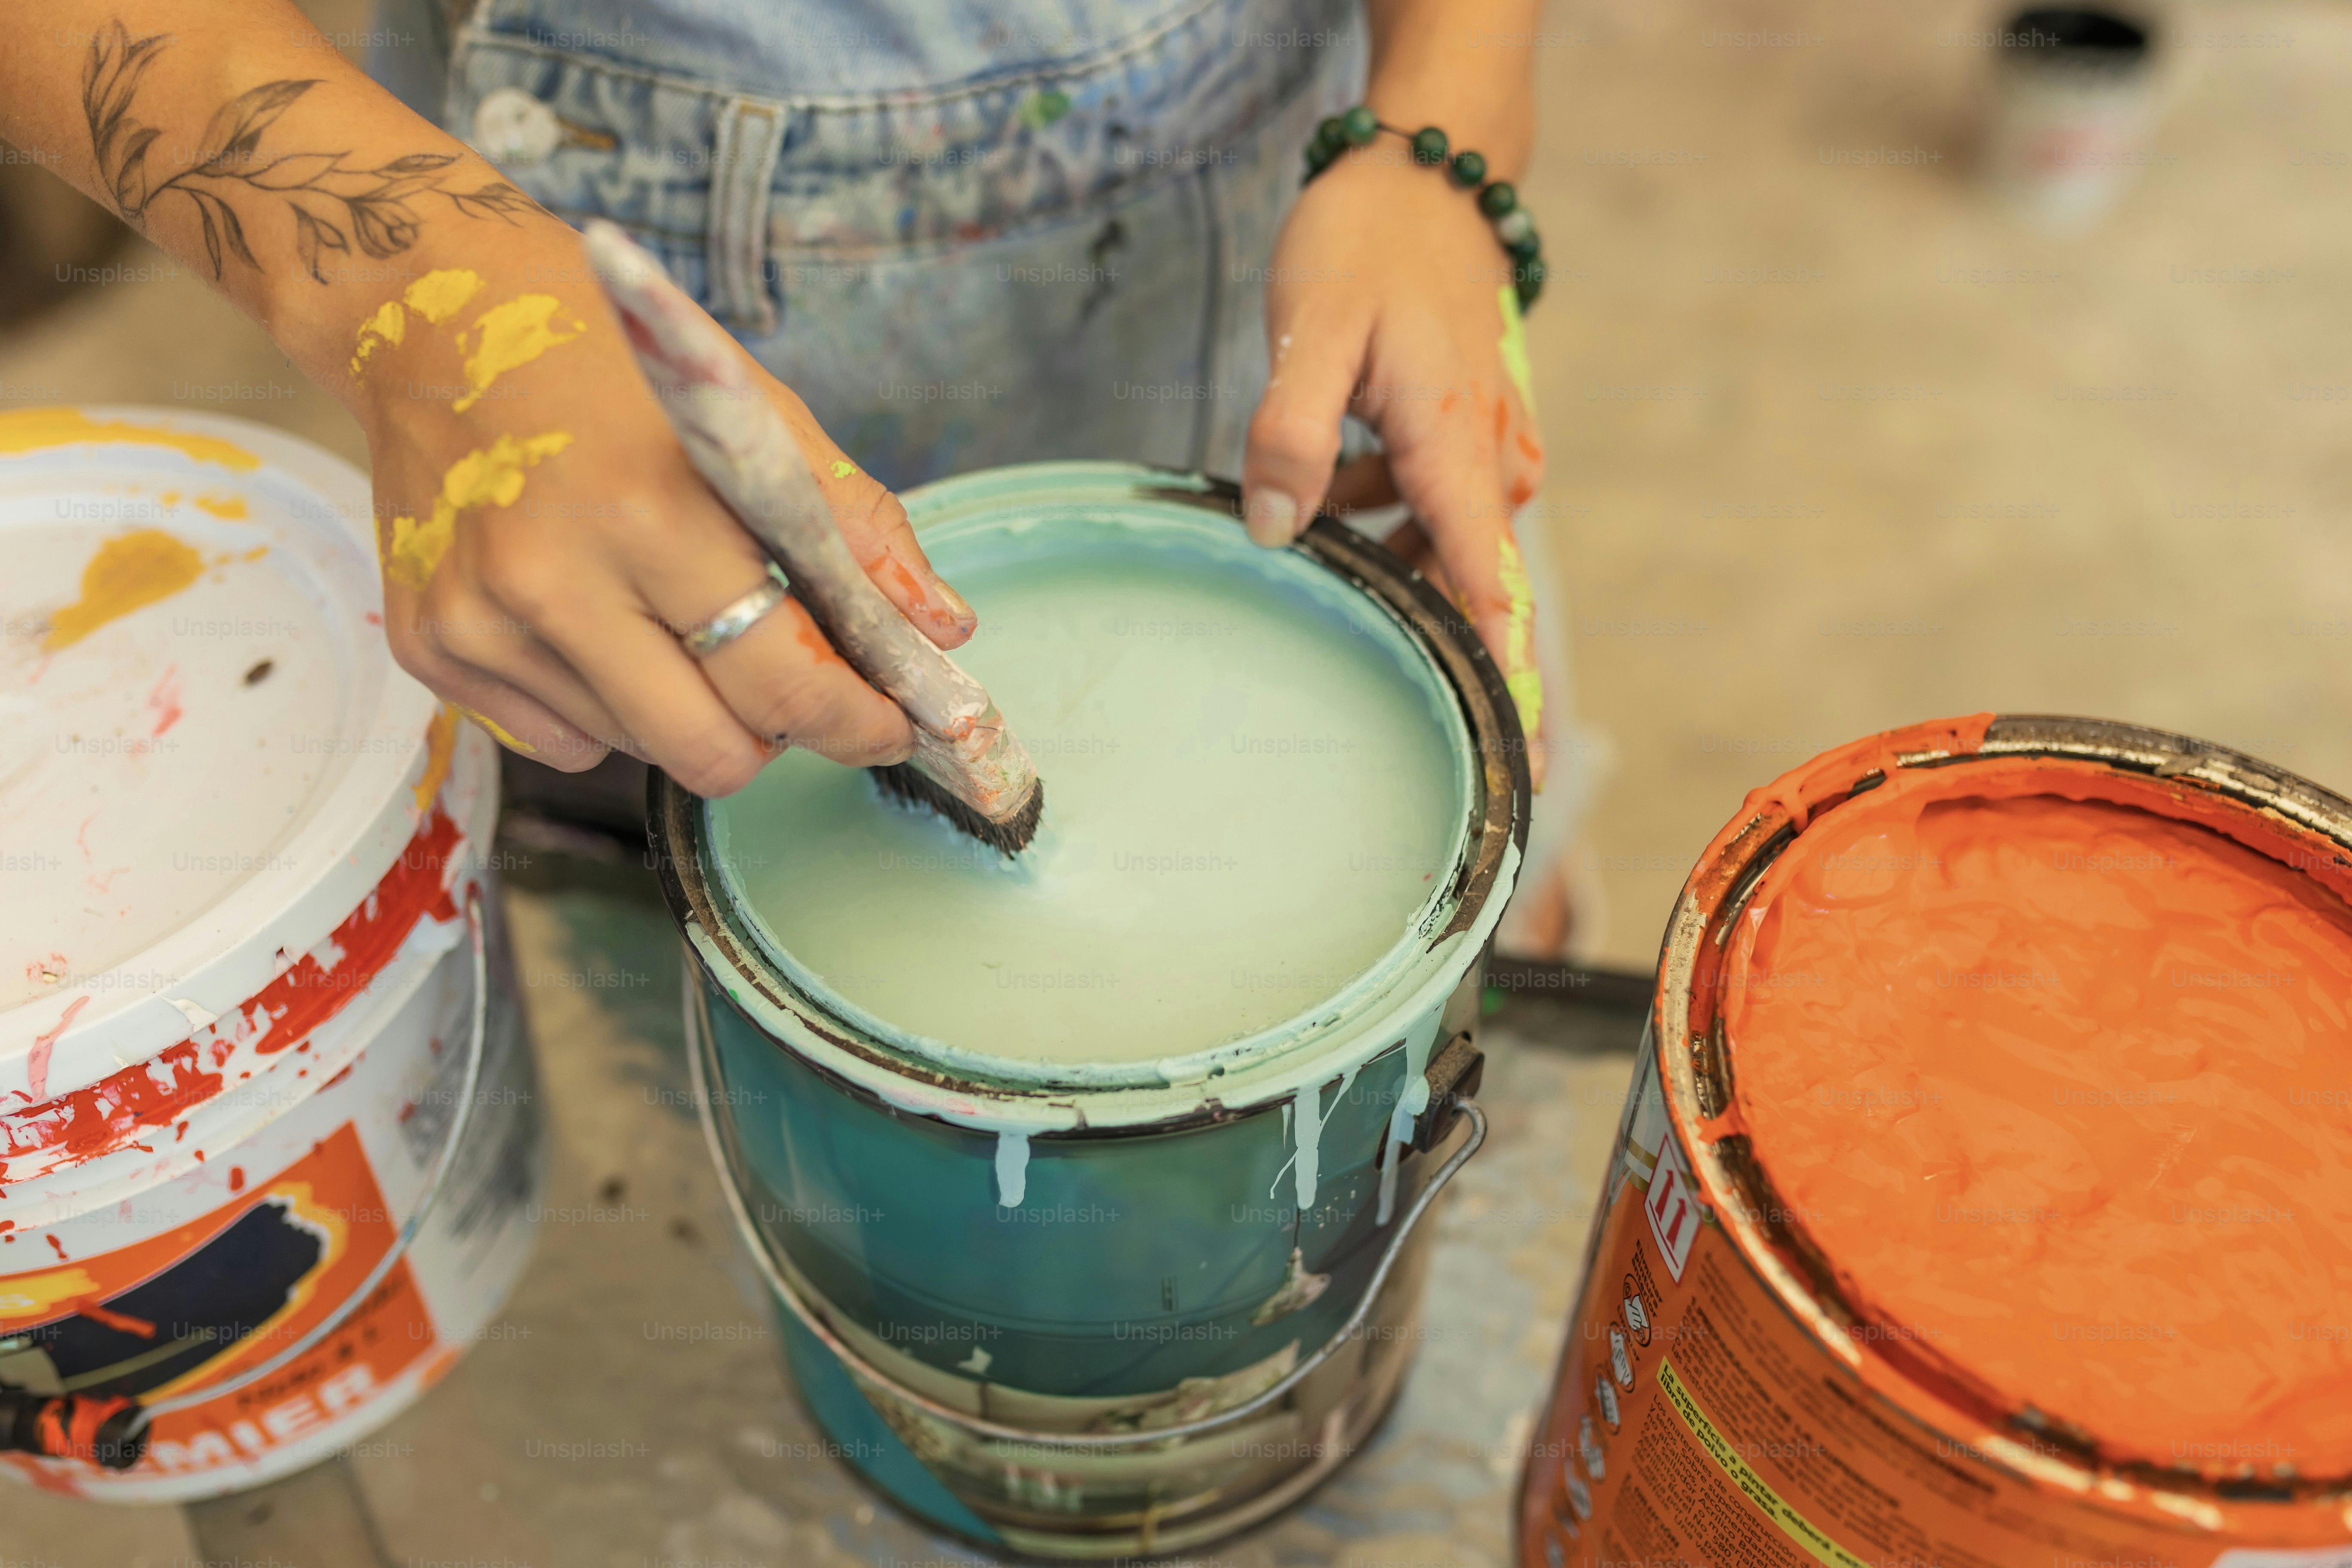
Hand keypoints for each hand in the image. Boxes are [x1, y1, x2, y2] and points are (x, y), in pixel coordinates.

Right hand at [360, 242, 975, 795]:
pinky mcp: (430, 645)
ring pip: (638, 751)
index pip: (784, 685)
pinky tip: (597, 620)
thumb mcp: (752, 409)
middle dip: (775, 735)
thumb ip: (855, 527)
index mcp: (651, 515)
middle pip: (710, 753)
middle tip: (794, 686)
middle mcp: (553, 582)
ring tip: (674, 616)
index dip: (857, 723)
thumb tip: (942, 629)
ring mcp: (482, 623)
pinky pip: (559, 739)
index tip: (892, 725)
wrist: (430, 309)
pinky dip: (605, 706)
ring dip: (686, 711)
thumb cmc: (604, 354)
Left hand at [1241, 145, 1548, 783]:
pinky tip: (1330, 493)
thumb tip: (1276, 532)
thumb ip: (1288, 436)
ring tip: (1315, 536)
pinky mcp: (1473, 433)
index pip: (1489, 588)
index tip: (1526, 760)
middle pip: (1471, 582)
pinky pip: (1436, 507)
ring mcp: (1486, 448)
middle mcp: (1485, 461)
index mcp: (1451, 449)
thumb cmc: (1367, 251)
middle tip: (1390, 703)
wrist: (1424, 177)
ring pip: (1443, 544)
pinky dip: (1387, 517)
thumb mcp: (1308, 335)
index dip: (1508, 678)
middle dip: (1436, 638)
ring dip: (1387, 558)